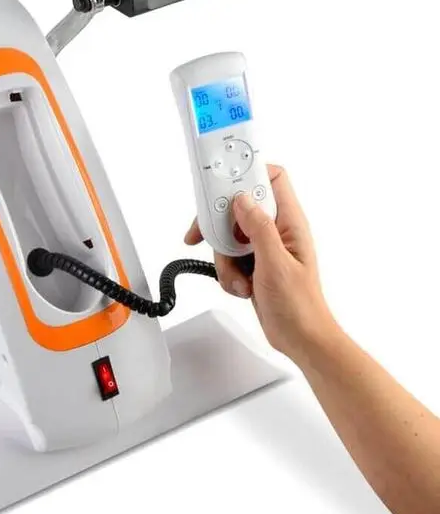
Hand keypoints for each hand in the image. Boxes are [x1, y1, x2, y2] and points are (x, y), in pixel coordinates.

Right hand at [184, 165, 337, 359]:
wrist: (301, 339)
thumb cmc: (300, 306)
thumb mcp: (276, 264)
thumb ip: (259, 228)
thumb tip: (241, 200)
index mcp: (290, 222)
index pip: (271, 179)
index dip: (247, 174)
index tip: (222, 183)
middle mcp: (276, 230)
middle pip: (238, 208)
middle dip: (221, 227)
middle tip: (212, 240)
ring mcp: (262, 247)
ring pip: (228, 236)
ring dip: (224, 259)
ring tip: (241, 279)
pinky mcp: (252, 263)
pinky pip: (227, 257)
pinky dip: (227, 273)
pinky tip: (243, 287)